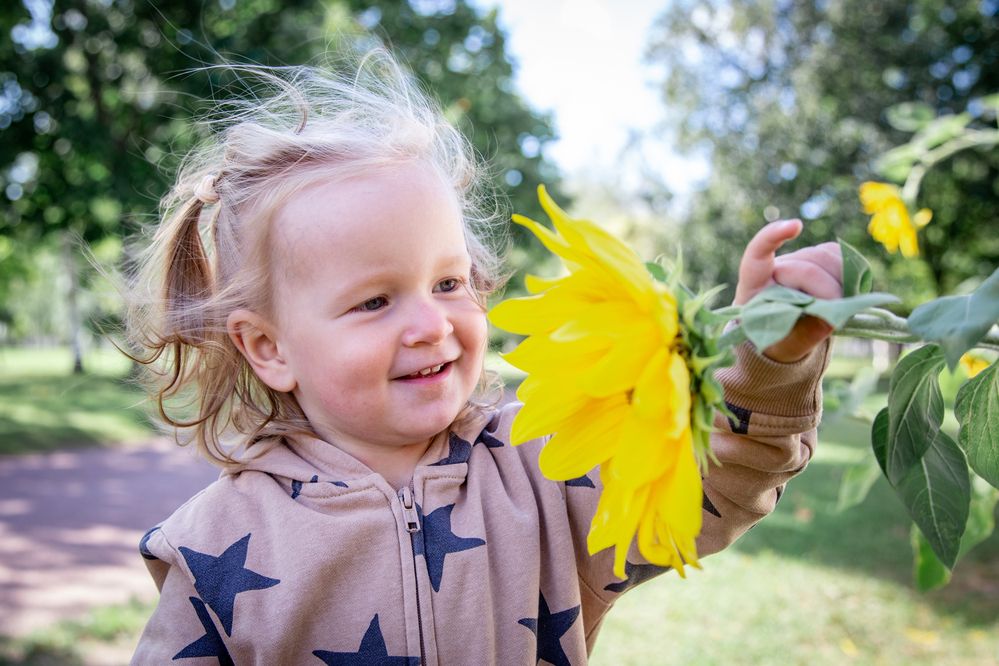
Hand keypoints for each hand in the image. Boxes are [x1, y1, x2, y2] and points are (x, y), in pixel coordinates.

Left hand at [733, 219, 842, 362]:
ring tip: (836, 304)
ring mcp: (797, 259)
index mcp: (753, 286)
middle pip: (806, 267)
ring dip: (840, 282)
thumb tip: (832, 313)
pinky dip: (849, 271)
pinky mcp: (817, 257)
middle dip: (824, 292)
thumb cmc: (778, 338)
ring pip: (825, 257)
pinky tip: (847, 289)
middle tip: (830, 314)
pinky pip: (838, 255)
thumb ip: (805, 332)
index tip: (795, 226)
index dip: (773, 236)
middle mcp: (775, 266)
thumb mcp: (786, 345)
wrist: (781, 334)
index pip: (757, 253)